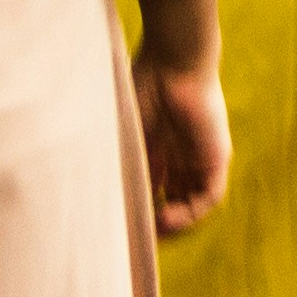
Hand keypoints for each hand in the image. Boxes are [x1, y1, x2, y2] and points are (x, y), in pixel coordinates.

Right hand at [131, 0, 230, 236]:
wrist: (174, 61)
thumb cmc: (140, 86)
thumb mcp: (119, 131)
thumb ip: (110, 160)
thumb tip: (80, 195)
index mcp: (154, 147)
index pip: (149, 188)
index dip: (136, 208)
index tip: (118, 223)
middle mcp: (177, 155)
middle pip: (171, 198)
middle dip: (154, 220)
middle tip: (134, 234)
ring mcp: (198, 156)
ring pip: (191, 200)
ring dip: (174, 221)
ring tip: (153, 231)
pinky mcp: (216, 156)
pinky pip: (210, 194)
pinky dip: (192, 211)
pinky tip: (168, 219)